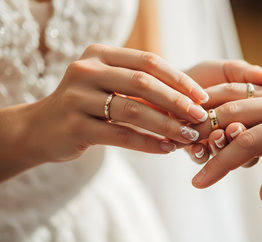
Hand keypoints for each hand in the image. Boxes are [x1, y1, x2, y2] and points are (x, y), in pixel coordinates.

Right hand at [1, 44, 209, 178]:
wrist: (41, 128)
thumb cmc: (87, 104)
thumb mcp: (109, 85)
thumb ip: (140, 86)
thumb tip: (189, 99)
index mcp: (100, 54)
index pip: (148, 61)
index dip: (179, 79)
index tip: (202, 96)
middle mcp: (86, 70)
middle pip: (143, 83)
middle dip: (177, 102)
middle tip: (200, 117)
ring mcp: (77, 97)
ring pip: (133, 110)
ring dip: (166, 125)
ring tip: (188, 136)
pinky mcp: (74, 126)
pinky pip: (120, 135)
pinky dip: (147, 143)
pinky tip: (166, 149)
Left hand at [184, 60, 261, 162]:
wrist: (168, 82)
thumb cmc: (203, 75)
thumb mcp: (227, 70)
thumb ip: (248, 74)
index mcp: (251, 118)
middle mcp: (235, 134)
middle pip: (247, 150)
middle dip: (242, 141)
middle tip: (235, 129)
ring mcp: (215, 144)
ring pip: (223, 156)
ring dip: (221, 148)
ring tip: (216, 136)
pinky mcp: (194, 151)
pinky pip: (199, 158)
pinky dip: (199, 154)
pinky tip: (197, 147)